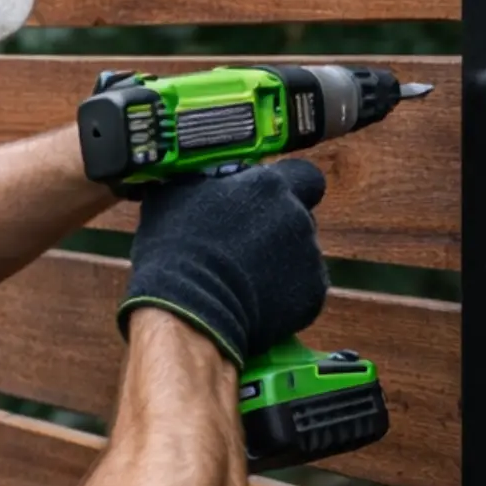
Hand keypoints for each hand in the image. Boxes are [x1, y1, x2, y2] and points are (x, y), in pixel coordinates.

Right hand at [114, 160, 329, 367]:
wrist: (188, 311)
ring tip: (243, 278)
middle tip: (244, 245)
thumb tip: (196, 181)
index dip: (286, 186)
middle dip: (278, 227)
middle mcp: (297, 216)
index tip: (265, 199)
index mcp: (268, 186)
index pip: (301, 173)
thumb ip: (201, 183)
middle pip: (299, 216)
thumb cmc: (176, 253)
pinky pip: (300, 289)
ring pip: (301, 253)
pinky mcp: (311, 295)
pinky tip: (252, 300)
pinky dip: (282, 295)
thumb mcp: (174, 198)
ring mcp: (309, 256)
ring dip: (279, 262)